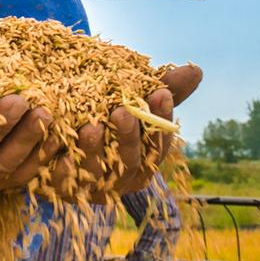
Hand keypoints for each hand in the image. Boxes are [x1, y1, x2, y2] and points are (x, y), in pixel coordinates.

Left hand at [65, 62, 204, 194]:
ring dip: (95, 151)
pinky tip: (62, 154)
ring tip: (91, 127)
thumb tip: (197, 69)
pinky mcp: (63, 190)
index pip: (159, 142)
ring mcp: (93, 186)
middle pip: (130, 161)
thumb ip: (162, 88)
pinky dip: (65, 169)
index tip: (161, 93)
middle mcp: (123, 178)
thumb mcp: (133, 100)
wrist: (62, 139)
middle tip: (122, 112)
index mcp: (146, 158)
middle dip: (128, 136)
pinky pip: (65, 183)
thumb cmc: (108, 116)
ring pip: (97, 172)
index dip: (161, 119)